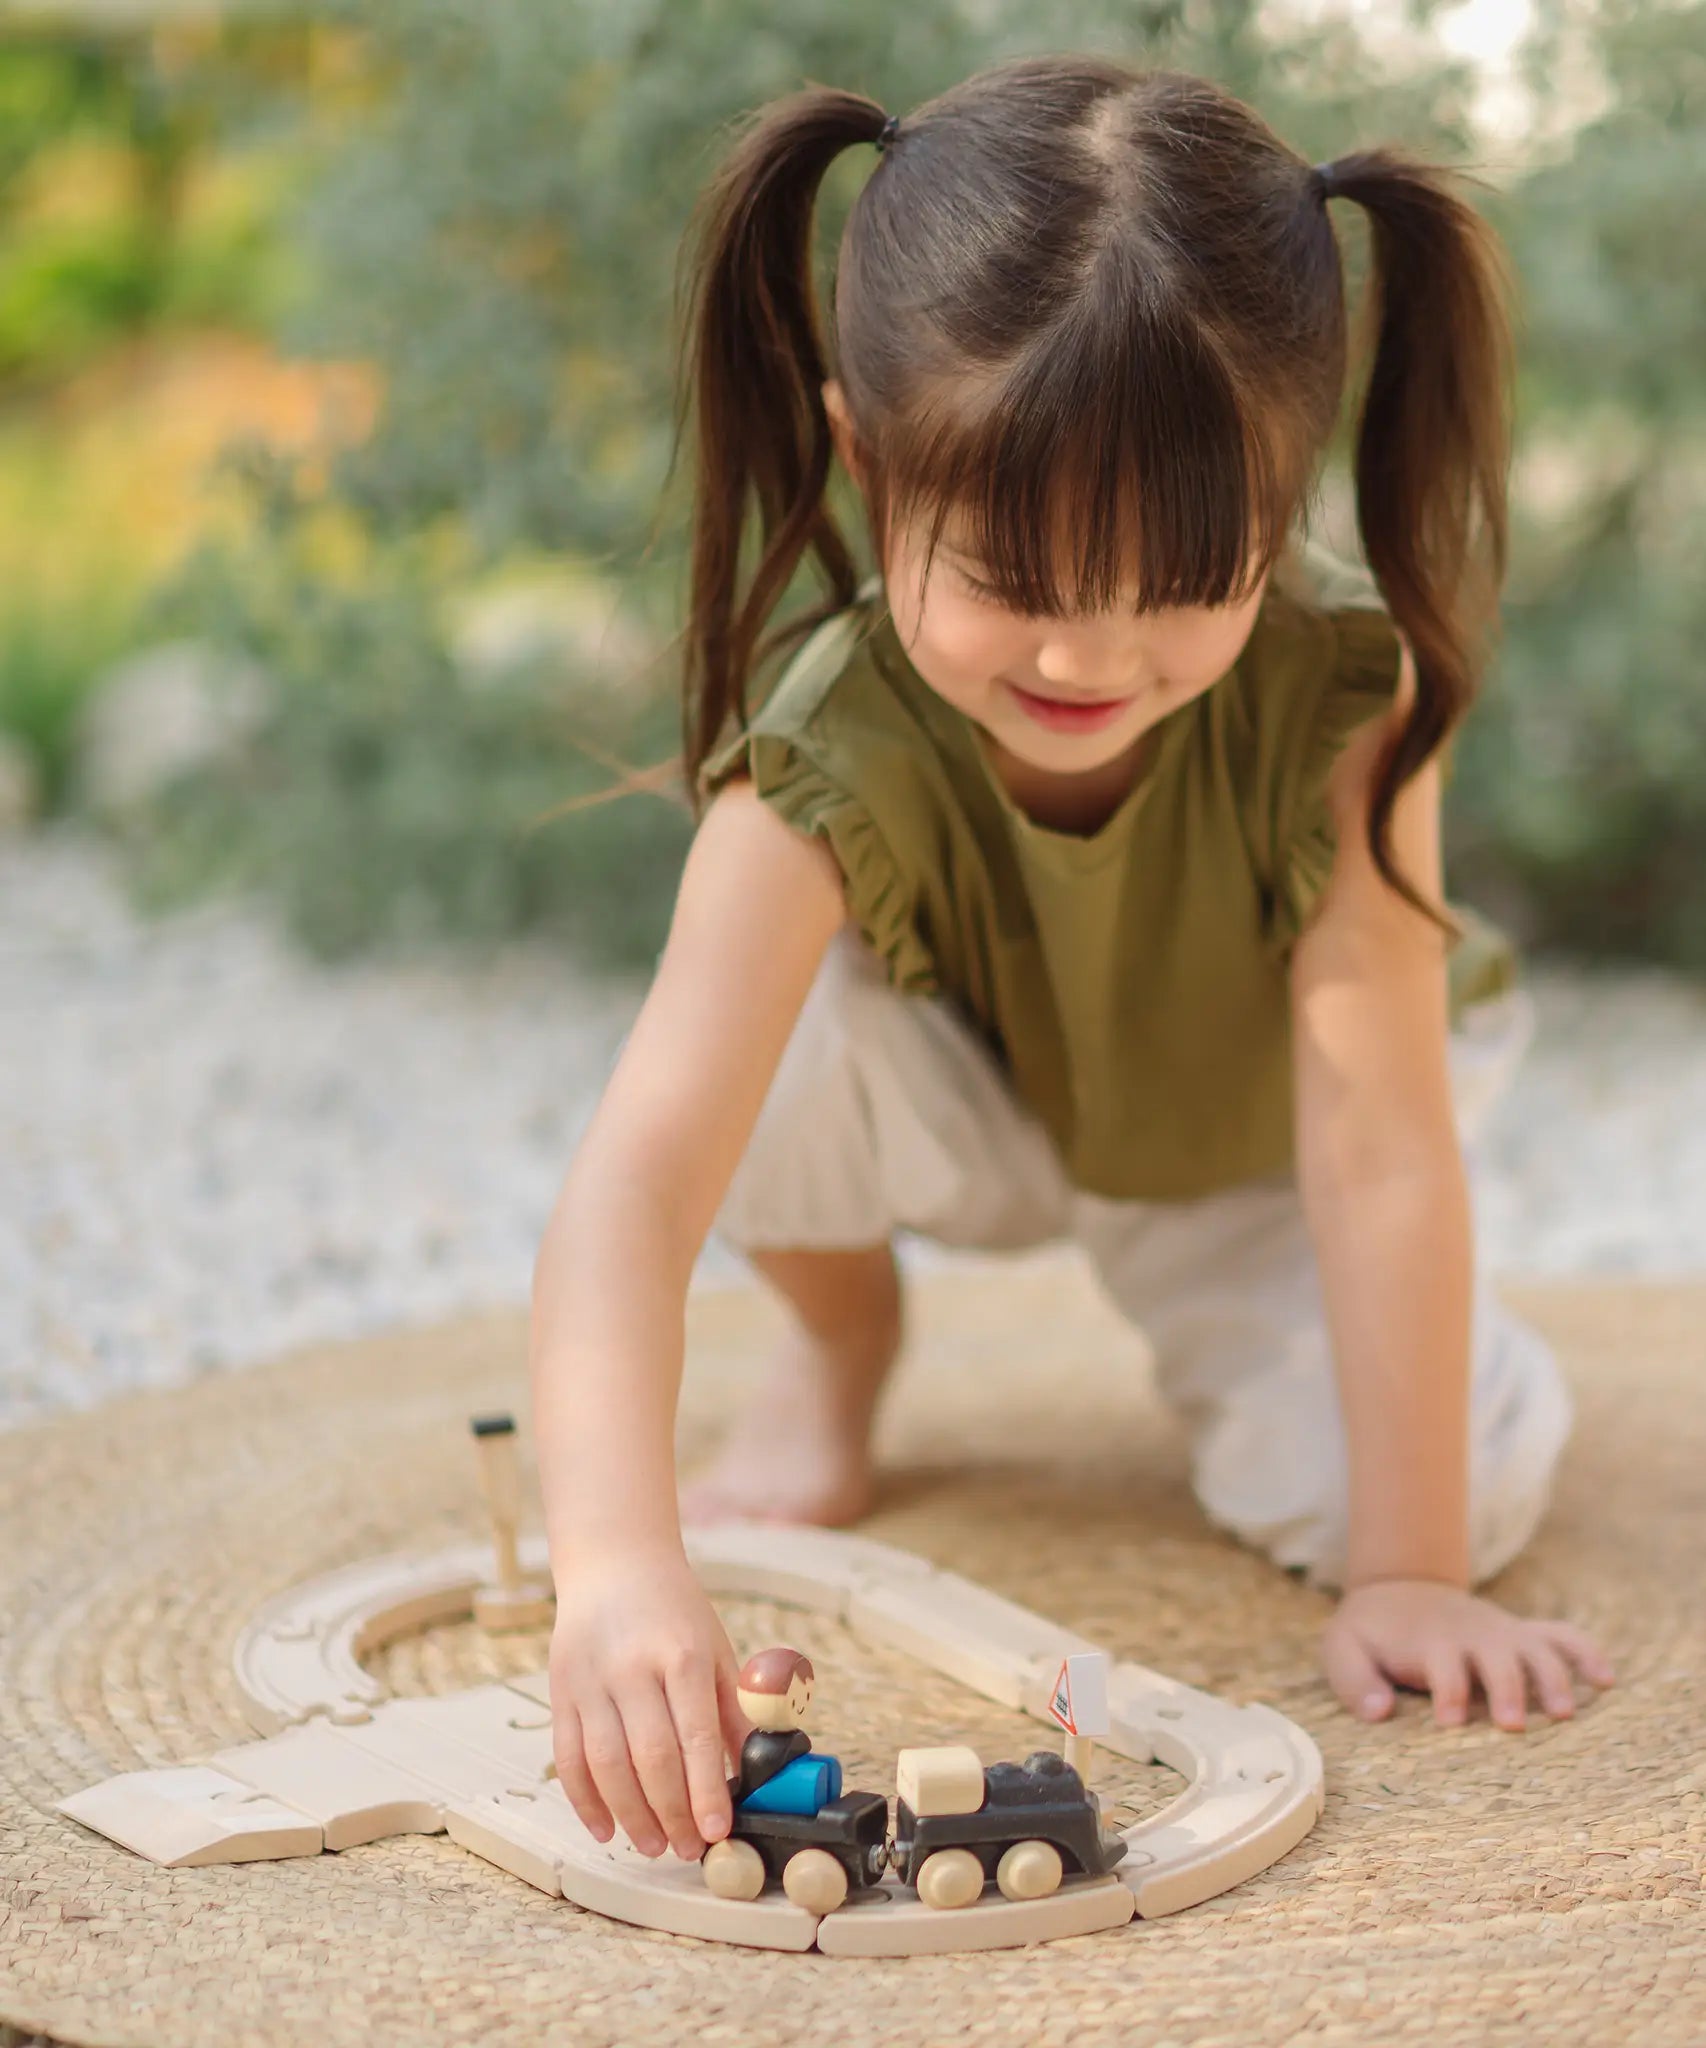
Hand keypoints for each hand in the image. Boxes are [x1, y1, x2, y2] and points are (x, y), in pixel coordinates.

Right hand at [548, 1541, 752, 1858]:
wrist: (615, 1562)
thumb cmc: (675, 1611)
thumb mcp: (717, 1647)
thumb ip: (734, 1708)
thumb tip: (755, 1770)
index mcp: (681, 1654)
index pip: (694, 1734)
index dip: (705, 1790)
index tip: (717, 1831)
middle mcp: (632, 1667)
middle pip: (649, 1756)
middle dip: (670, 1813)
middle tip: (686, 1849)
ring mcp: (590, 1680)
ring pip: (605, 1764)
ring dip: (630, 1815)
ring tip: (653, 1845)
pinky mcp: (560, 1691)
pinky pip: (567, 1757)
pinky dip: (584, 1800)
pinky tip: (605, 1828)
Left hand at [1322, 1577, 1613, 1730]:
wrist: (1397, 1588)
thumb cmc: (1370, 1631)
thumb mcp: (1343, 1648)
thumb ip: (1353, 1680)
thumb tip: (1378, 1712)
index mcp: (1430, 1641)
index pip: (1443, 1664)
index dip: (1447, 1692)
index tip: (1449, 1722)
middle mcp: (1472, 1636)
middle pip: (1496, 1658)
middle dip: (1506, 1689)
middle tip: (1512, 1726)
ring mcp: (1501, 1633)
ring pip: (1536, 1649)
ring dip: (1553, 1678)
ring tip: (1564, 1714)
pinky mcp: (1521, 1634)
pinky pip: (1562, 1636)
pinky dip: (1586, 1652)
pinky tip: (1606, 1680)